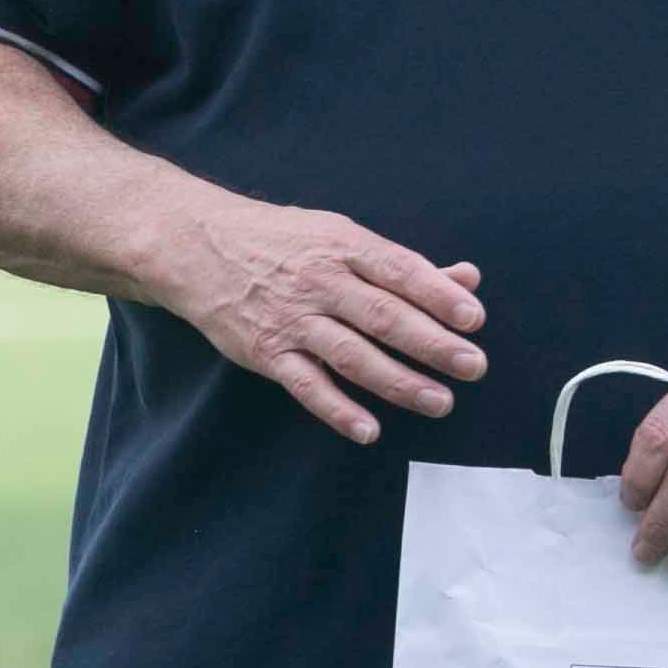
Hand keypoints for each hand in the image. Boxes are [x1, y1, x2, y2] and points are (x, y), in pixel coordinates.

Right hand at [152, 191, 485, 446]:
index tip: (474, 319)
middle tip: (473, 366)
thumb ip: (405, 266)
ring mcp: (291, 319)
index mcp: (344, 247)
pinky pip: (305, 385)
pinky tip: (369, 430)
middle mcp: (319, 282)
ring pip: (351, 355)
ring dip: (398, 382)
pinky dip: (337, 409)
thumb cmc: (283, 241)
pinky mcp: (265, 352)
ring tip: (440, 401)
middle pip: (383, 316)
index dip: (438, 296)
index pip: (400, 271)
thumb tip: (468, 278)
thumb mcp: (341, 236)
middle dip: (432, 344)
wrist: (193, 246)